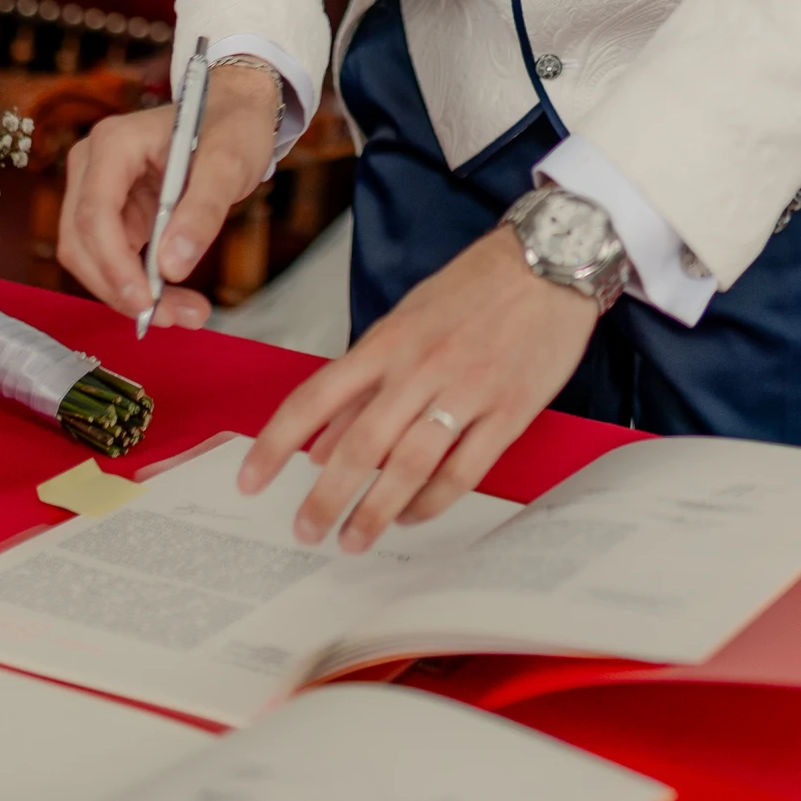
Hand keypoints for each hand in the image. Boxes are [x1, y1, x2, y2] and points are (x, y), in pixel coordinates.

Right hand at [57, 67, 283, 330]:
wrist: (235, 111)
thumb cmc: (232, 126)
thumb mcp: (229, 164)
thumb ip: (202, 212)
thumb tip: (172, 267)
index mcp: (113, 143)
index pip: (95, 213)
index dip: (113, 265)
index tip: (145, 303)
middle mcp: (93, 165)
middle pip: (83, 242)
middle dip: (121, 288)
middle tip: (174, 319)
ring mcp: (97, 189)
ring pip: (91, 258)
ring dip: (128, 294)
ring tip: (185, 313)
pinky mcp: (112, 212)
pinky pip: (111, 259)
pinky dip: (136, 284)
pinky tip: (175, 300)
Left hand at [238, 226, 597, 552]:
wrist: (551, 260)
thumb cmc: (475, 287)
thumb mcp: (408, 320)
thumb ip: (364, 383)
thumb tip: (319, 444)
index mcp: (389, 341)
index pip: (316, 397)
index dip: (276, 442)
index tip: (249, 479)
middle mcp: (421, 366)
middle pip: (361, 444)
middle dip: (326, 496)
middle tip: (305, 531)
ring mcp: (467, 390)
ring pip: (410, 465)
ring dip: (376, 511)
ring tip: (354, 540)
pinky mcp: (509, 410)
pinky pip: (464, 470)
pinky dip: (433, 502)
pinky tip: (413, 517)